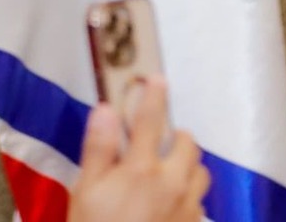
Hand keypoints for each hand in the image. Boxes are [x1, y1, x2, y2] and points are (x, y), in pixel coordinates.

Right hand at [72, 79, 209, 221]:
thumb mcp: (85, 193)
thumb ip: (98, 149)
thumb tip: (105, 108)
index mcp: (141, 170)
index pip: (150, 120)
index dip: (154, 95)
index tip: (156, 77)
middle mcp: (171, 183)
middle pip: (189, 143)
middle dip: (175, 138)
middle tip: (157, 145)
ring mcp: (187, 208)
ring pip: (200, 172)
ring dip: (187, 167)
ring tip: (166, 176)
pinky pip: (199, 203)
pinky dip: (188, 198)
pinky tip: (170, 208)